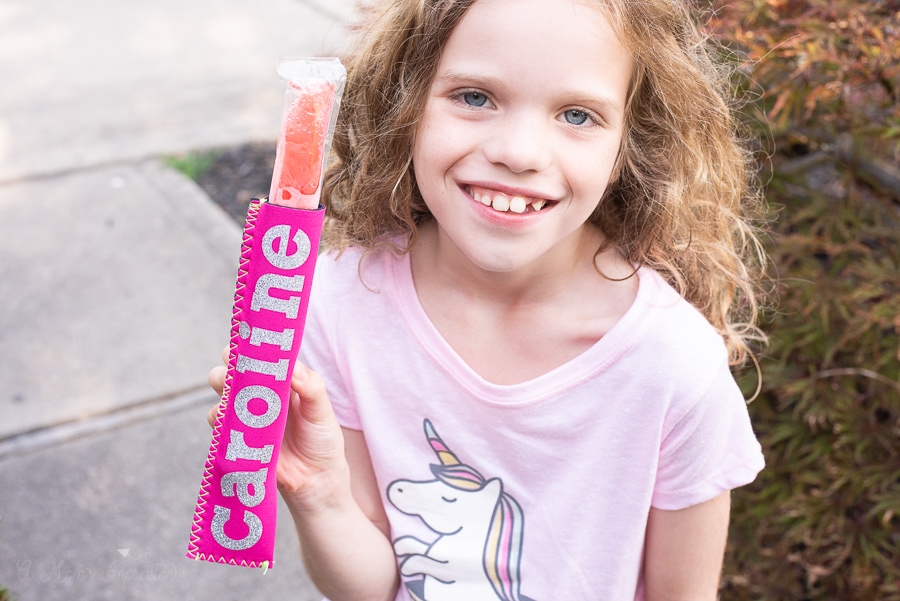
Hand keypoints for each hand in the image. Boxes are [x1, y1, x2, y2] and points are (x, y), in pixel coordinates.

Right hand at [206, 347, 347, 511]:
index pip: (261, 358)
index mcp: (281, 382)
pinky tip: (233, 423)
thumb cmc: (322, 440)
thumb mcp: (322, 411)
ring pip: (222, 395)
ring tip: (235, 395)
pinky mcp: (237, 439)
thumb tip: (292, 366)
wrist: (315, 481)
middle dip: (229, 366)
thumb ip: (310, 386)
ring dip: (223, 391)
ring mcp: (246, 417)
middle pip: (234, 372)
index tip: (247, 345)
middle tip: (234, 368)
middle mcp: (260, 396)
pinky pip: (219, 425)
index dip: (251, 349)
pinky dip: (220, 420)